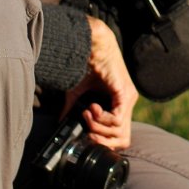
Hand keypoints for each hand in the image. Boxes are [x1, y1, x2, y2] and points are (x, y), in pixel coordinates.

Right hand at [63, 15, 138, 149]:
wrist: (91, 47)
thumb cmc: (86, 67)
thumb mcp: (79, 93)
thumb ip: (72, 109)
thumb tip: (60, 124)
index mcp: (119, 104)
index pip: (121, 136)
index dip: (105, 142)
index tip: (87, 136)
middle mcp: (127, 104)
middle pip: (124, 139)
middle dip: (102, 139)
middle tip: (87, 131)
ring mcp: (129, 99)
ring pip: (119, 131)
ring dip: (98, 127)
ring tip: (87, 113)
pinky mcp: (125, 94)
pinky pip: (117, 119)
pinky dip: (101, 118)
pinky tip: (92, 107)